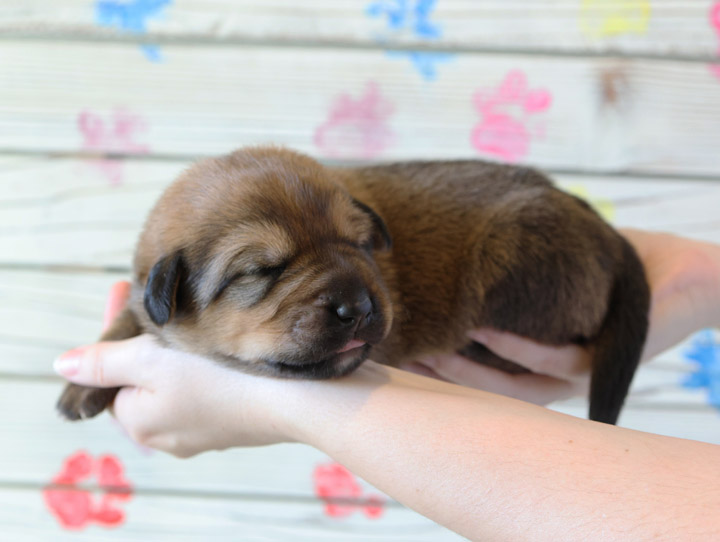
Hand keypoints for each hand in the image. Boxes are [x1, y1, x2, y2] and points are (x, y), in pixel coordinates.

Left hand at [54, 282, 293, 457]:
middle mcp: (169, 435)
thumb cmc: (219, 378)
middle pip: (143, 379)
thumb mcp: (150, 362)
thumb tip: (61, 366)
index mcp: (140, 423)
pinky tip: (219, 339)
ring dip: (176, 350)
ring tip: (188, 311)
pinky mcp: (236, 422)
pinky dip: (205, 364)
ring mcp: (206, 431)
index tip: (121, 287)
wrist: (299, 399)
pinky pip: (208, 389)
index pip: (110, 375)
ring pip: (177, 383)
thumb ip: (103, 362)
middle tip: (156, 296)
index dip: (111, 329)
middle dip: (145, 339)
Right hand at [401, 230, 719, 404]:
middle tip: (400, 357)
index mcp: (533, 362)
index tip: (393, 354)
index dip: (432, 372)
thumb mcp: (543, 266)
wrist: (680, 271)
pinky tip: (485, 328)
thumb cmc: (605, 268)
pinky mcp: (605, 359)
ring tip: (432, 348)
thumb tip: (445, 241)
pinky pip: (555, 359)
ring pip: (515, 386)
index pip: (473, 377)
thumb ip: (503, 265)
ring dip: (469, 371)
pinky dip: (517, 347)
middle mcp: (551, 375)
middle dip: (440, 379)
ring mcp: (578, 372)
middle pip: (486, 391)